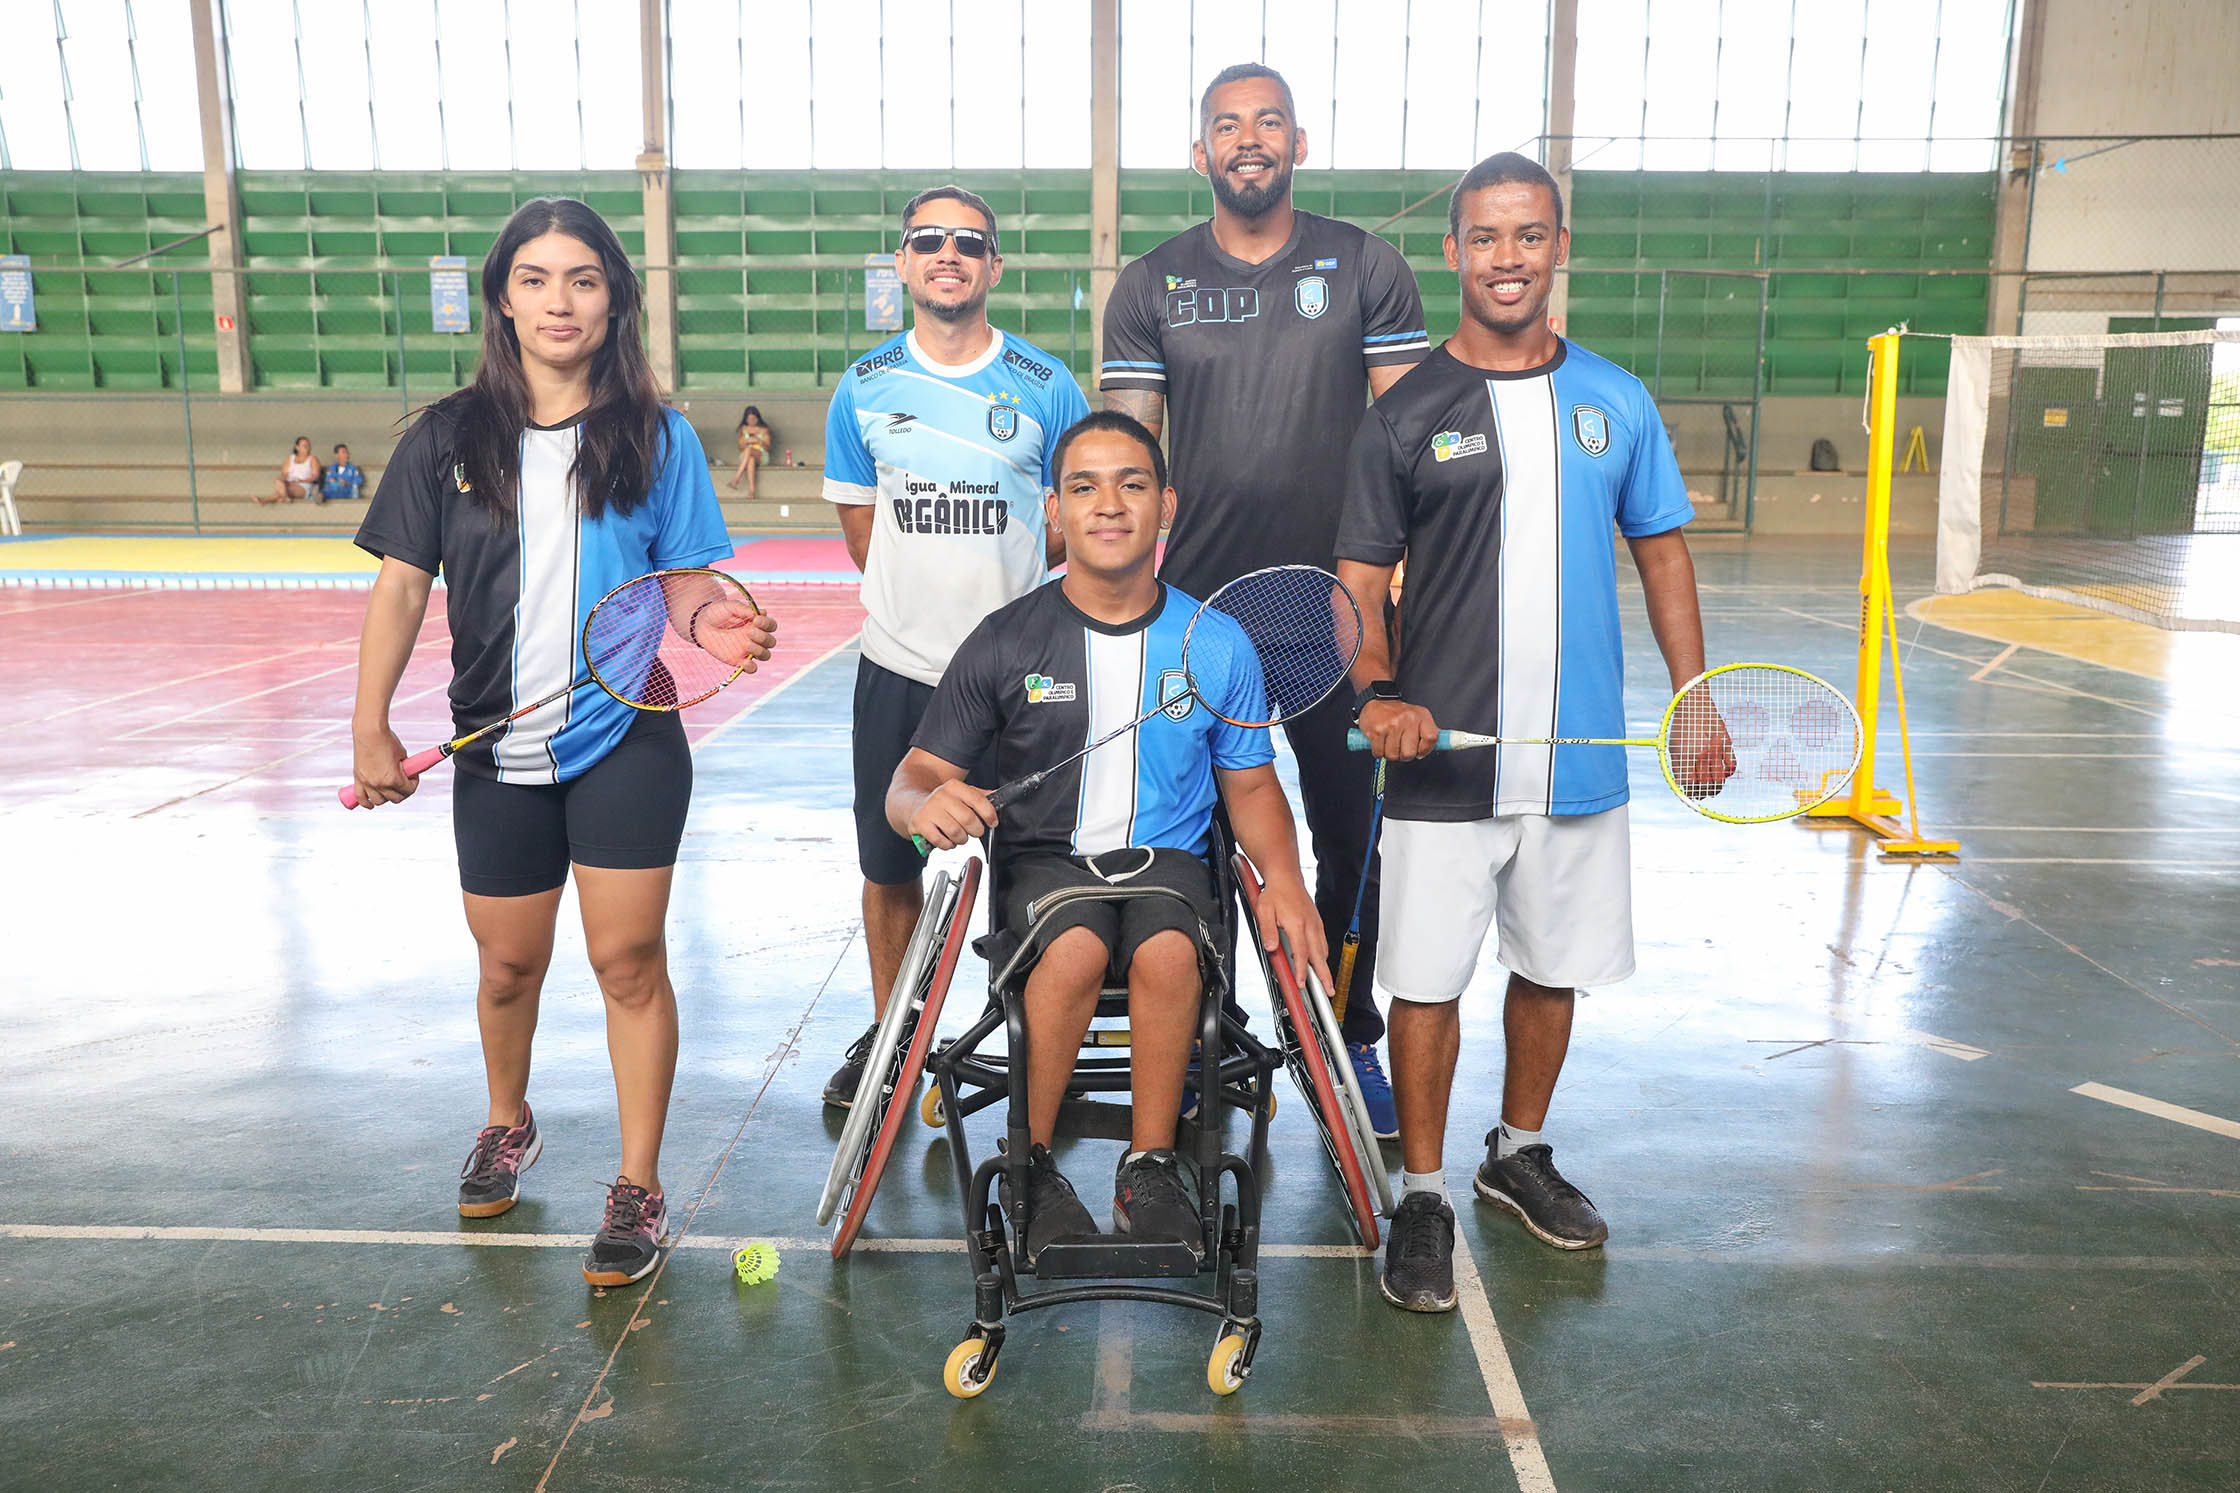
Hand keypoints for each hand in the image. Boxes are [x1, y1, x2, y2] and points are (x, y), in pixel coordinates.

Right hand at [349, 724, 414, 808]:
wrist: (370, 732)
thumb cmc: (387, 740)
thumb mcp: (402, 755)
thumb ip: (405, 768)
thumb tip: (407, 775)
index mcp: (393, 779)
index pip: (409, 790)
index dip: (414, 784)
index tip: (413, 778)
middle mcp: (379, 784)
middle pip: (395, 799)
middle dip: (403, 792)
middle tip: (404, 783)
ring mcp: (367, 783)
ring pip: (379, 801)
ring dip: (386, 798)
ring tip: (390, 790)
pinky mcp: (358, 779)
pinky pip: (360, 798)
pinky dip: (365, 803)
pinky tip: (370, 804)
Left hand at [691, 601, 777, 671]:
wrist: (701, 624)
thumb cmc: (717, 613)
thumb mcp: (730, 606)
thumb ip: (744, 609)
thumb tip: (763, 613)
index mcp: (756, 624)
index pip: (771, 626)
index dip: (768, 624)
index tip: (756, 620)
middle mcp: (755, 638)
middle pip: (770, 642)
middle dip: (763, 637)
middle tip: (749, 632)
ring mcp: (747, 650)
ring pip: (765, 655)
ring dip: (760, 651)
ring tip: (747, 644)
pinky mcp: (738, 660)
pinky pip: (752, 668)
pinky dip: (752, 667)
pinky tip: (746, 663)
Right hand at [908, 779, 997, 850]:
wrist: (913, 804)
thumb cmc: (942, 802)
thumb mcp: (960, 794)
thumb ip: (979, 796)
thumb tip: (998, 795)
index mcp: (954, 787)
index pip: (978, 800)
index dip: (989, 814)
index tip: (992, 822)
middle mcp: (941, 796)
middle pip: (968, 819)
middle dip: (976, 830)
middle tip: (973, 831)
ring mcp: (930, 810)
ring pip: (956, 832)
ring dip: (962, 839)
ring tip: (959, 835)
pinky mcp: (920, 824)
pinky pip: (941, 841)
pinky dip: (948, 845)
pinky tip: (947, 839)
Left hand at [1255, 873, 1331, 994]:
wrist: (1286, 877)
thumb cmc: (1275, 893)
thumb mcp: (1264, 910)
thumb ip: (1268, 930)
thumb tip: (1271, 948)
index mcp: (1297, 924)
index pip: (1302, 953)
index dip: (1302, 971)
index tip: (1302, 983)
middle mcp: (1310, 925)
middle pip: (1319, 956)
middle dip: (1325, 976)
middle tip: (1329, 991)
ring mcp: (1315, 924)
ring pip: (1323, 950)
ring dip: (1325, 967)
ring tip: (1326, 982)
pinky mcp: (1317, 922)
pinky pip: (1322, 942)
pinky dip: (1322, 954)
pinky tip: (1319, 961)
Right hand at [1356, 698, 1438, 760]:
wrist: (1377, 701)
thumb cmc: (1399, 713)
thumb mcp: (1419, 716)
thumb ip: (1429, 731)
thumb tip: (1448, 743)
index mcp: (1421, 716)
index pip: (1431, 738)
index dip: (1425, 750)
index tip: (1420, 752)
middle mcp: (1407, 719)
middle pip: (1410, 753)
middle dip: (1404, 755)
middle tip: (1401, 747)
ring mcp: (1391, 725)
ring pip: (1393, 755)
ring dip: (1390, 754)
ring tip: (1390, 743)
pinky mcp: (1377, 731)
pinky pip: (1379, 753)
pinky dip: (1379, 752)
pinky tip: (1380, 743)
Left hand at [1667, 693, 1736, 798]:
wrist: (1693, 703)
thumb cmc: (1682, 726)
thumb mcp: (1675, 746)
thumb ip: (1680, 765)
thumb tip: (1684, 784)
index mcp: (1683, 756)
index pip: (1688, 783)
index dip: (1689, 792)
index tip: (1691, 794)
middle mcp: (1699, 754)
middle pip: (1705, 784)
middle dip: (1703, 793)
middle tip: (1703, 794)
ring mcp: (1714, 749)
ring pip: (1719, 779)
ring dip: (1716, 787)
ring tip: (1713, 788)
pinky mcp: (1726, 743)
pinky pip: (1732, 766)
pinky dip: (1728, 773)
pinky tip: (1723, 772)